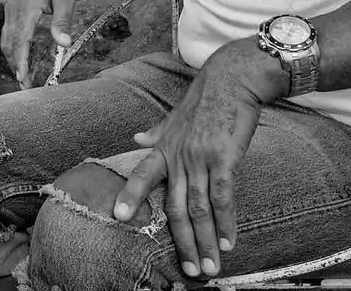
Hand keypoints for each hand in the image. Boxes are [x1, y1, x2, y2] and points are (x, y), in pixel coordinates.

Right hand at [0, 0, 76, 87]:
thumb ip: (62, 21)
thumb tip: (63, 43)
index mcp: (27, 8)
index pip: (22, 41)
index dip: (21, 62)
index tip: (23, 79)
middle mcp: (14, 10)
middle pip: (10, 44)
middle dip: (15, 66)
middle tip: (25, 86)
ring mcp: (10, 9)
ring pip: (6, 40)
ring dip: (12, 59)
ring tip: (21, 76)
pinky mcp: (11, 10)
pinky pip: (7, 33)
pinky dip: (11, 48)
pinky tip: (19, 57)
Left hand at [113, 43, 283, 279]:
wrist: (231, 79)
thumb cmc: (205, 99)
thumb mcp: (174, 117)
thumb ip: (155, 133)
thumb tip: (135, 141)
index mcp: (165, 147)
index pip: (142, 174)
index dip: (131, 195)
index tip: (119, 217)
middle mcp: (179, 156)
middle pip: (176, 206)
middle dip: (182, 242)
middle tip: (188, 271)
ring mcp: (200, 158)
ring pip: (199, 208)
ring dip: (205, 241)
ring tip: (209, 268)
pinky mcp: (223, 158)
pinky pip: (222, 197)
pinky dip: (225, 222)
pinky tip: (228, 242)